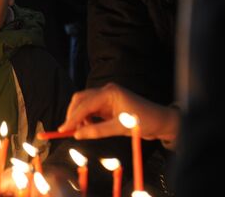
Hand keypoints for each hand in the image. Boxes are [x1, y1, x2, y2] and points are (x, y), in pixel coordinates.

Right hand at [58, 83, 178, 142]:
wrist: (161, 121)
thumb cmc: (145, 121)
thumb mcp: (121, 128)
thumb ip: (97, 131)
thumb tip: (77, 135)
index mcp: (110, 92)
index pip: (85, 104)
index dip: (72, 117)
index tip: (63, 129)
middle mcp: (106, 91)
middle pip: (81, 99)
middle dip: (73, 114)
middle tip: (67, 130)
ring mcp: (107, 96)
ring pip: (84, 103)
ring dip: (79, 117)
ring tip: (79, 131)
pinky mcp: (108, 104)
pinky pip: (91, 109)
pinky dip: (86, 118)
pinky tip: (87, 128)